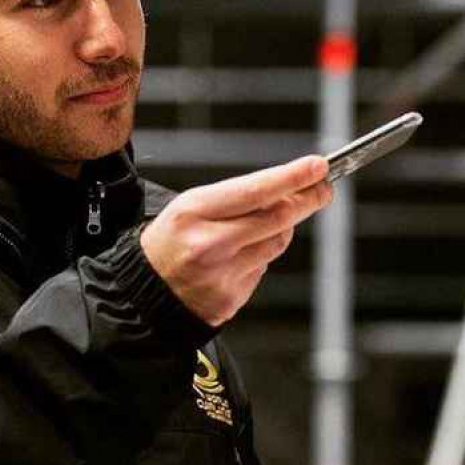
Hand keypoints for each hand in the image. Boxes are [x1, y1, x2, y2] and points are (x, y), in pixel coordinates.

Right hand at [140, 155, 331, 326]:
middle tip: (323, 189)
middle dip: (308, 200)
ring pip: (277, 242)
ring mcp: (222, 274)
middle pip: (278, 217)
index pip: (256, 190)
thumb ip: (238, 198)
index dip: (292, 177)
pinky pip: (263, 267)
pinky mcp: (231, 298)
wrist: (141, 294)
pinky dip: (260, 256)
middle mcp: (209, 244)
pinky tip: (237, 257)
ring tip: (260, 226)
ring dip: (282, 228)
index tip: (317, 167)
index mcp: (193, 212)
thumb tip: (289, 190)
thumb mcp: (191, 207)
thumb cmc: (169, 243)